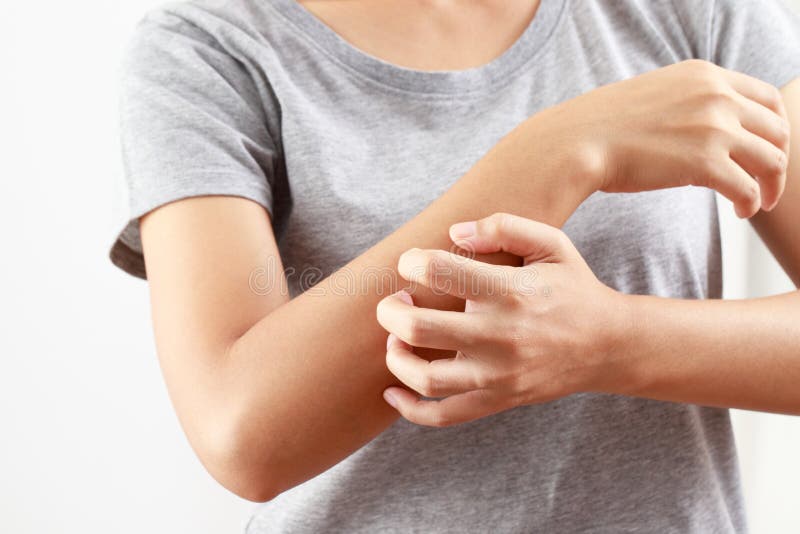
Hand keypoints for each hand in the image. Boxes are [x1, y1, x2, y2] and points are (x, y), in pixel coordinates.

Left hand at [376, 213, 629, 426]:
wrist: (609, 346)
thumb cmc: (573, 288)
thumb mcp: (551, 243)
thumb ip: (503, 227)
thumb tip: (454, 232)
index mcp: (509, 291)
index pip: (440, 272)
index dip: (411, 262)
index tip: (411, 262)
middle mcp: (500, 336)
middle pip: (420, 328)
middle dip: (390, 311)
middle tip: (394, 302)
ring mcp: (498, 375)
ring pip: (426, 378)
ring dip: (396, 358)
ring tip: (394, 341)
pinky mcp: (497, 400)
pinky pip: (444, 416)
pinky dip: (411, 409)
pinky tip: (393, 390)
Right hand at [534, 59, 789, 217]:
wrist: (575, 142)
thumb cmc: (601, 127)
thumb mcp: (655, 95)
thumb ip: (688, 103)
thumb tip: (702, 129)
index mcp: (705, 75)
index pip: (766, 97)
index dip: (774, 128)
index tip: (766, 149)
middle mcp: (717, 96)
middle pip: (777, 129)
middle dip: (779, 160)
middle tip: (769, 183)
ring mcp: (714, 128)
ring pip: (773, 160)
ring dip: (772, 185)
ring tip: (760, 203)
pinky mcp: (706, 163)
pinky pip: (749, 188)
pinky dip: (753, 203)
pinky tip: (741, 211)